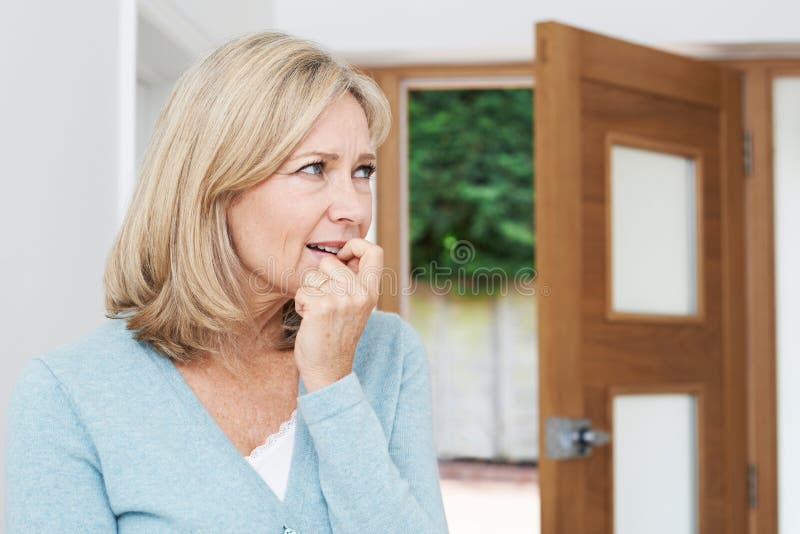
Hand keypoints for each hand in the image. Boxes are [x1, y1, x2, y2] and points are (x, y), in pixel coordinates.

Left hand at [293, 238, 382, 391]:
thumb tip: (340, 253)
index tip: (342, 258)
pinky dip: (300, 304)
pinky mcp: (321, 306)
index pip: (373, 251)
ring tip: (318, 312)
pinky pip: (302, 291)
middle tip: (326, 301)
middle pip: (330, 261)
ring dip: (309, 293)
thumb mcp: (356, 306)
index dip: (354, 245)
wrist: (329, 369)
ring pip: (312, 277)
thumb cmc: (337, 335)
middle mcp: (360, 293)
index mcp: (371, 291)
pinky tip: (310, 319)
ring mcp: (341, 299)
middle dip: (320, 278)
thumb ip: (354, 280)